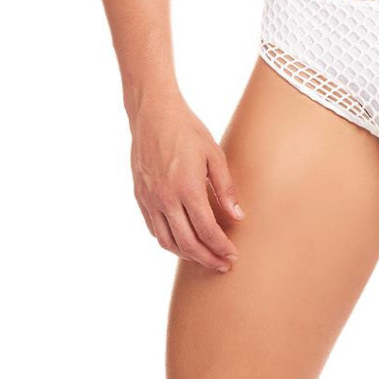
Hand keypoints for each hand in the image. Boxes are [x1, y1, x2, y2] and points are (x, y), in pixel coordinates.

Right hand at [130, 95, 245, 270]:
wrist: (152, 114)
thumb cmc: (187, 130)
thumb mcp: (214, 154)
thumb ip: (226, 188)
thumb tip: (238, 217)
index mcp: (187, 187)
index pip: (206, 230)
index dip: (221, 247)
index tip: (233, 255)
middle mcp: (165, 198)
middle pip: (187, 243)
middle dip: (207, 258)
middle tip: (223, 265)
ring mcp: (149, 199)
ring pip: (167, 242)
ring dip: (188, 255)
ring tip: (205, 257)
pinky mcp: (140, 197)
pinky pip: (154, 229)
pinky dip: (170, 242)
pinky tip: (183, 241)